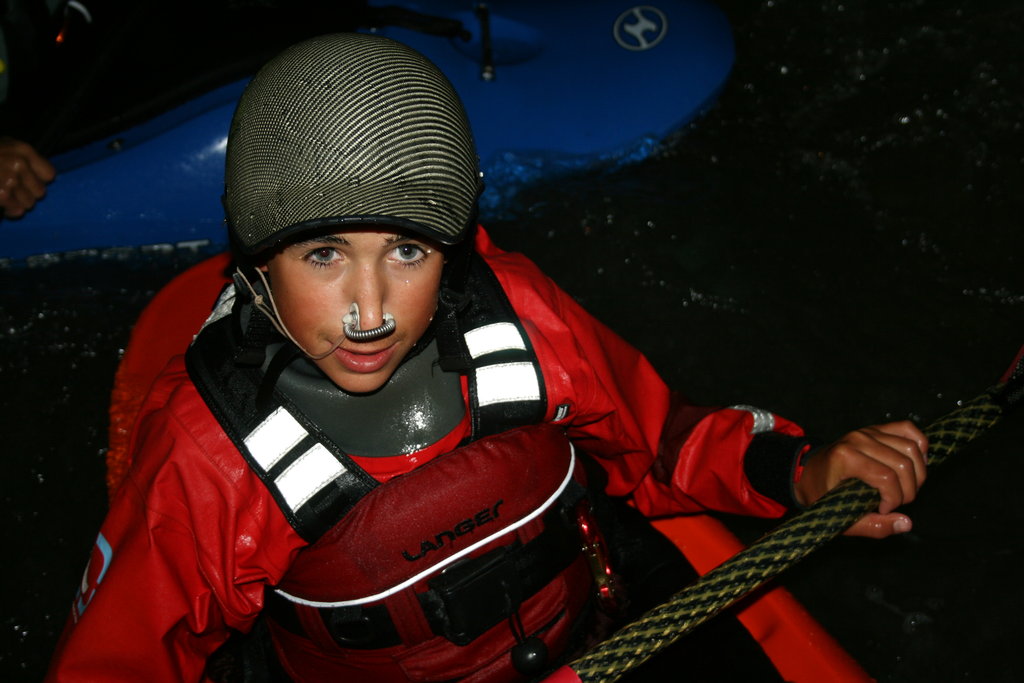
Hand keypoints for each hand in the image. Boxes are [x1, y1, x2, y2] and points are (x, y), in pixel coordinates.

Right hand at [0, 137, 55, 217]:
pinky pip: (17, 210)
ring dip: (17, 203)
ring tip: (3, 193)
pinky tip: (2, 203)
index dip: (38, 180)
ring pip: (30, 203)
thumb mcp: (4, 148)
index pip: (49, 174)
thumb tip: (44, 179)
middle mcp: (19, 163)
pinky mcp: (2, 194)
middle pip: (41, 191)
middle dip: (26, 193)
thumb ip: (24, 161)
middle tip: (9, 187)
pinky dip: (10, 210)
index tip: (26, 180)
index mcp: (22, 150)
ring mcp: (10, 179)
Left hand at [794, 420, 927, 538]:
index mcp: (845, 457)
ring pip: (911, 448)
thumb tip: (905, 523)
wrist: (808, 472)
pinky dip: (920, 446)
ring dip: (918, 473)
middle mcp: (857, 439)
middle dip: (908, 490)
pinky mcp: (877, 428)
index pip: (886, 477)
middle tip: (896, 503)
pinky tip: (917, 466)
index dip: (893, 499)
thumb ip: (872, 526)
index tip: (883, 510)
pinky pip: (908, 429)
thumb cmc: (822, 495)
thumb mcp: (840, 517)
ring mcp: (868, 431)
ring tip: (905, 489)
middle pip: (903, 464)